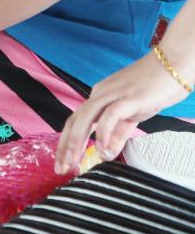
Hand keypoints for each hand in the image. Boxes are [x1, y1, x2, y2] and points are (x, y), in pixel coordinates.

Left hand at [55, 50, 189, 173]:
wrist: (172, 65)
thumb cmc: (152, 89)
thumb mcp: (132, 116)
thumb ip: (118, 134)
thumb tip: (105, 153)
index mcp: (99, 97)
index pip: (75, 121)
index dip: (66, 143)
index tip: (62, 163)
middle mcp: (101, 94)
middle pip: (75, 120)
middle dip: (65, 146)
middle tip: (61, 168)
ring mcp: (114, 94)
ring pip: (86, 116)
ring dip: (77, 140)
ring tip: (73, 161)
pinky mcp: (130, 97)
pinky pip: (110, 114)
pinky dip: (103, 131)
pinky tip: (101, 147)